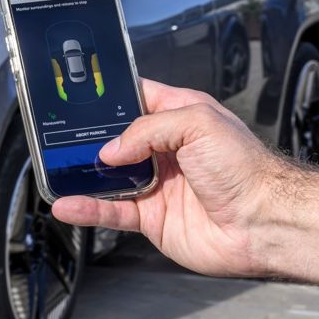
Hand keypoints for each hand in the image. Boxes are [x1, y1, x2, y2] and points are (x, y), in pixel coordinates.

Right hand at [52, 80, 286, 278]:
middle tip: (58, 135)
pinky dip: (88, 208)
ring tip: (53, 169)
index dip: (110, 96)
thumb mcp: (197, 123)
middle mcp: (166, 150)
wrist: (265, 223)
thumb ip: (147, 129)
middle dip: (88, 137)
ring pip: (108, 176)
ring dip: (82, 174)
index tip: (80, 95)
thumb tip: (111, 150)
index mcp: (179, 116)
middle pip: (115, 139)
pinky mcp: (152, 218)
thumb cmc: (246, 168)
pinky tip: (68, 205)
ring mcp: (157, 185)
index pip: (136, 98)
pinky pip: (112, 211)